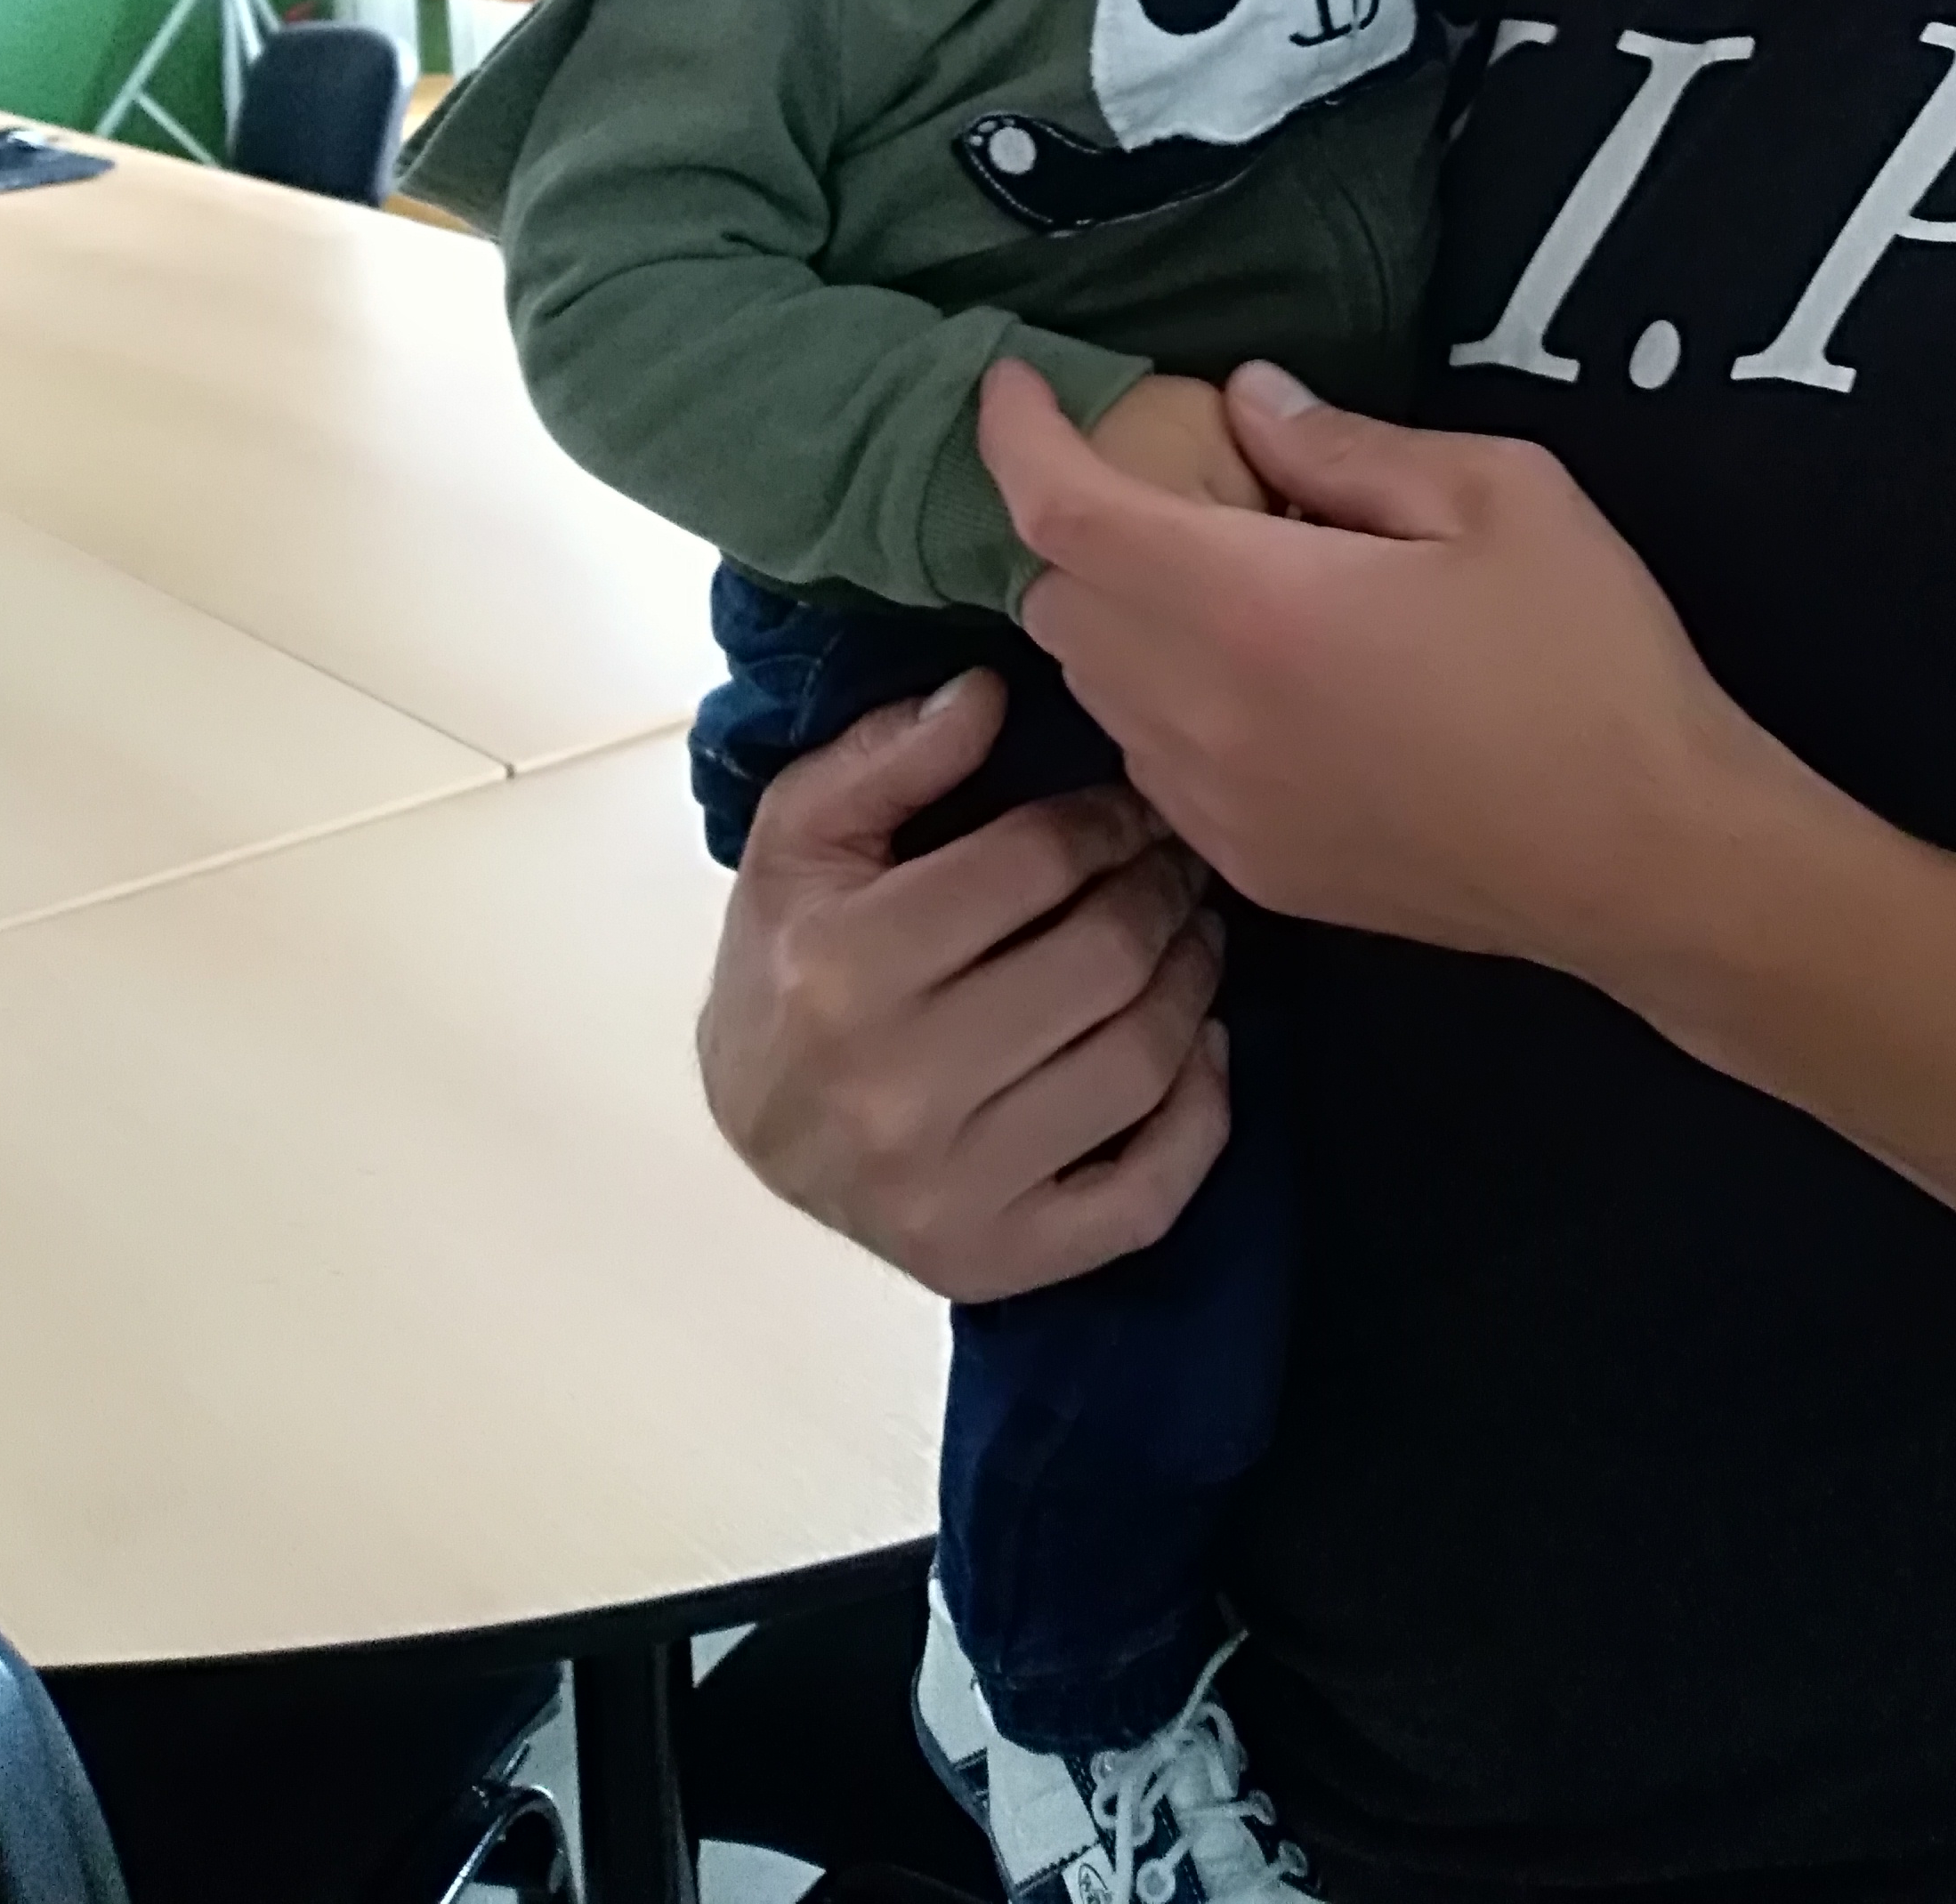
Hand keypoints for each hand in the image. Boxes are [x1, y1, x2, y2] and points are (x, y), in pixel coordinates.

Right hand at [696, 664, 1229, 1300]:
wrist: (752, 1123)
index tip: (1136, 802)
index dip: (1107, 820)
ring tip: (1194, 932)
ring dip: (1192, 981)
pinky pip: (1144, 1197)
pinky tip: (1204, 1046)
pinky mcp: (996, 1263)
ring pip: (1137, 1065)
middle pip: (1101, 963)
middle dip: (1162, 891)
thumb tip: (990, 691)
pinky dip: (1201, 1117)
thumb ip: (890, 755)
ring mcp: (950, 1191)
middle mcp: (896, 1090)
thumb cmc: (787, 955)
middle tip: (1181, 859)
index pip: (1032, 868)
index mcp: (845, 968)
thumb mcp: (803, 834)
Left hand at [980, 355, 1824, 1006]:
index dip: (1017, 436)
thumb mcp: (1500, 496)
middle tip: (1181, 488)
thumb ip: (1348, 445)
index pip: (1065, 514)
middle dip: (1085, 527)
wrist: (1652, 864)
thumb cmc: (1589, 666)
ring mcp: (1219, 808)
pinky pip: (1154, 764)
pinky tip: (1265, 682)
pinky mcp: (1254, 868)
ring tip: (1235, 585)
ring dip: (1126, 619)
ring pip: (1097, 689)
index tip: (1015, 385)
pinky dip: (1167, 703)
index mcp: (1251, 610)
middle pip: (1059, 603)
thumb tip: (1248, 404)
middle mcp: (1203, 718)